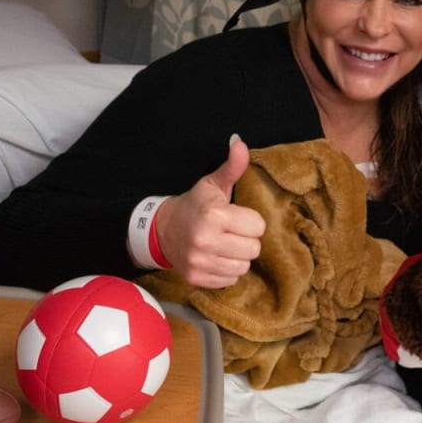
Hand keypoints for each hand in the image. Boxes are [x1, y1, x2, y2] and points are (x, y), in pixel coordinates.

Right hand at [153, 135, 264, 288]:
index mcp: (214, 215)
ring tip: (224, 244)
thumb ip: (232, 166)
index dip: (250, 221)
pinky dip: (226, 270)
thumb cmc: (195, 205)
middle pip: (254, 249)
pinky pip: (230, 280)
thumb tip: (240, 142)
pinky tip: (216, 257)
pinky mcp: (196, 278)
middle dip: (246, 240)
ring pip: (243, 267)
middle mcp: (206, 240)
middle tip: (231, 232)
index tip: (236, 217)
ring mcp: (200, 262)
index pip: (258, 226)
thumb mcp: (212, 184)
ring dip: (238, 256)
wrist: (163, 229)